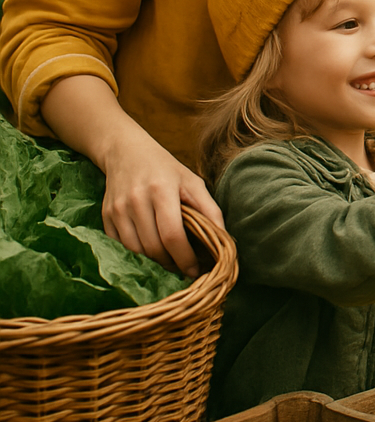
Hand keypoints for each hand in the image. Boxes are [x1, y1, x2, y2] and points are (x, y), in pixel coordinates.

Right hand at [41, 74, 224, 278]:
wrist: (126, 152)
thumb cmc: (165, 168)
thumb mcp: (192, 182)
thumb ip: (209, 209)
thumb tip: (223, 238)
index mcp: (162, 190)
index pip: (172, 235)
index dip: (185, 258)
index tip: (195, 270)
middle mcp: (137, 200)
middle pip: (153, 247)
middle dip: (171, 263)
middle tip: (184, 267)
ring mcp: (118, 209)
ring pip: (136, 251)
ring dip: (154, 261)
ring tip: (169, 260)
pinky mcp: (105, 217)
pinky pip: (121, 247)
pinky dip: (136, 255)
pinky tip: (150, 250)